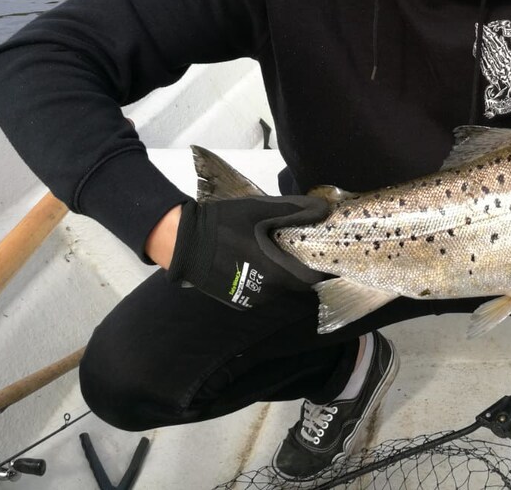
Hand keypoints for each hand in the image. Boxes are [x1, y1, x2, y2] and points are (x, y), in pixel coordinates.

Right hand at [166, 195, 328, 309]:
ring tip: (275, 250)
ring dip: (281, 273)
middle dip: (299, 267)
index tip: (328, 256)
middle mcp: (266, 292)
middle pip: (294, 282)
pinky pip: (261, 290)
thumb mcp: (261, 211)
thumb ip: (295, 211)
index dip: (322, 269)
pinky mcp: (236, 301)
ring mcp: (249, 299)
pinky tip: (256, 260)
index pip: (311, 279)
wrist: (183, 242)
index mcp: (275, 272)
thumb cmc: (224, 225)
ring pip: (277, 287)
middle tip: (299, 246)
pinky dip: (264, 278)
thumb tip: (324, 209)